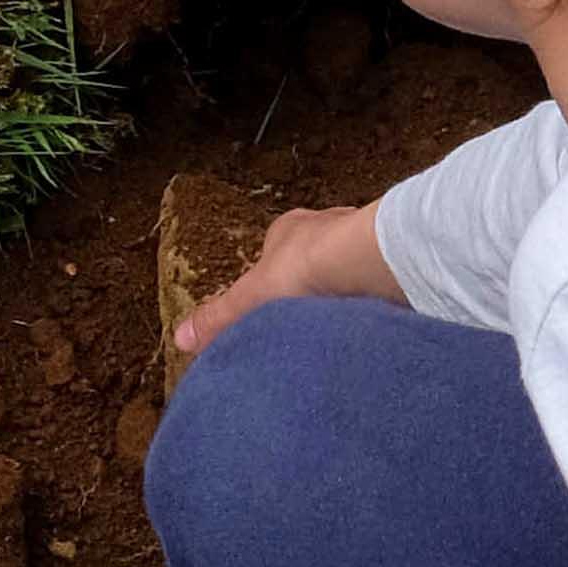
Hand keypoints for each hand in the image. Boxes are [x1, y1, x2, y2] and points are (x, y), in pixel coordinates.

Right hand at [166, 199, 385, 362]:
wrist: (372, 262)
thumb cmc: (305, 267)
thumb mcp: (252, 298)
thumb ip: (220, 317)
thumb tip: (180, 338)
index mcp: (287, 228)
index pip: (271, 255)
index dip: (266, 284)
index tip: (266, 313)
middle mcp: (326, 228)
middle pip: (308, 264)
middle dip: (304, 292)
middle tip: (299, 325)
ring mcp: (360, 243)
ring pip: (342, 275)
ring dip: (337, 299)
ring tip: (331, 333)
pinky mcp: (387, 261)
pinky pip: (370, 286)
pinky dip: (365, 305)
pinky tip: (362, 329)